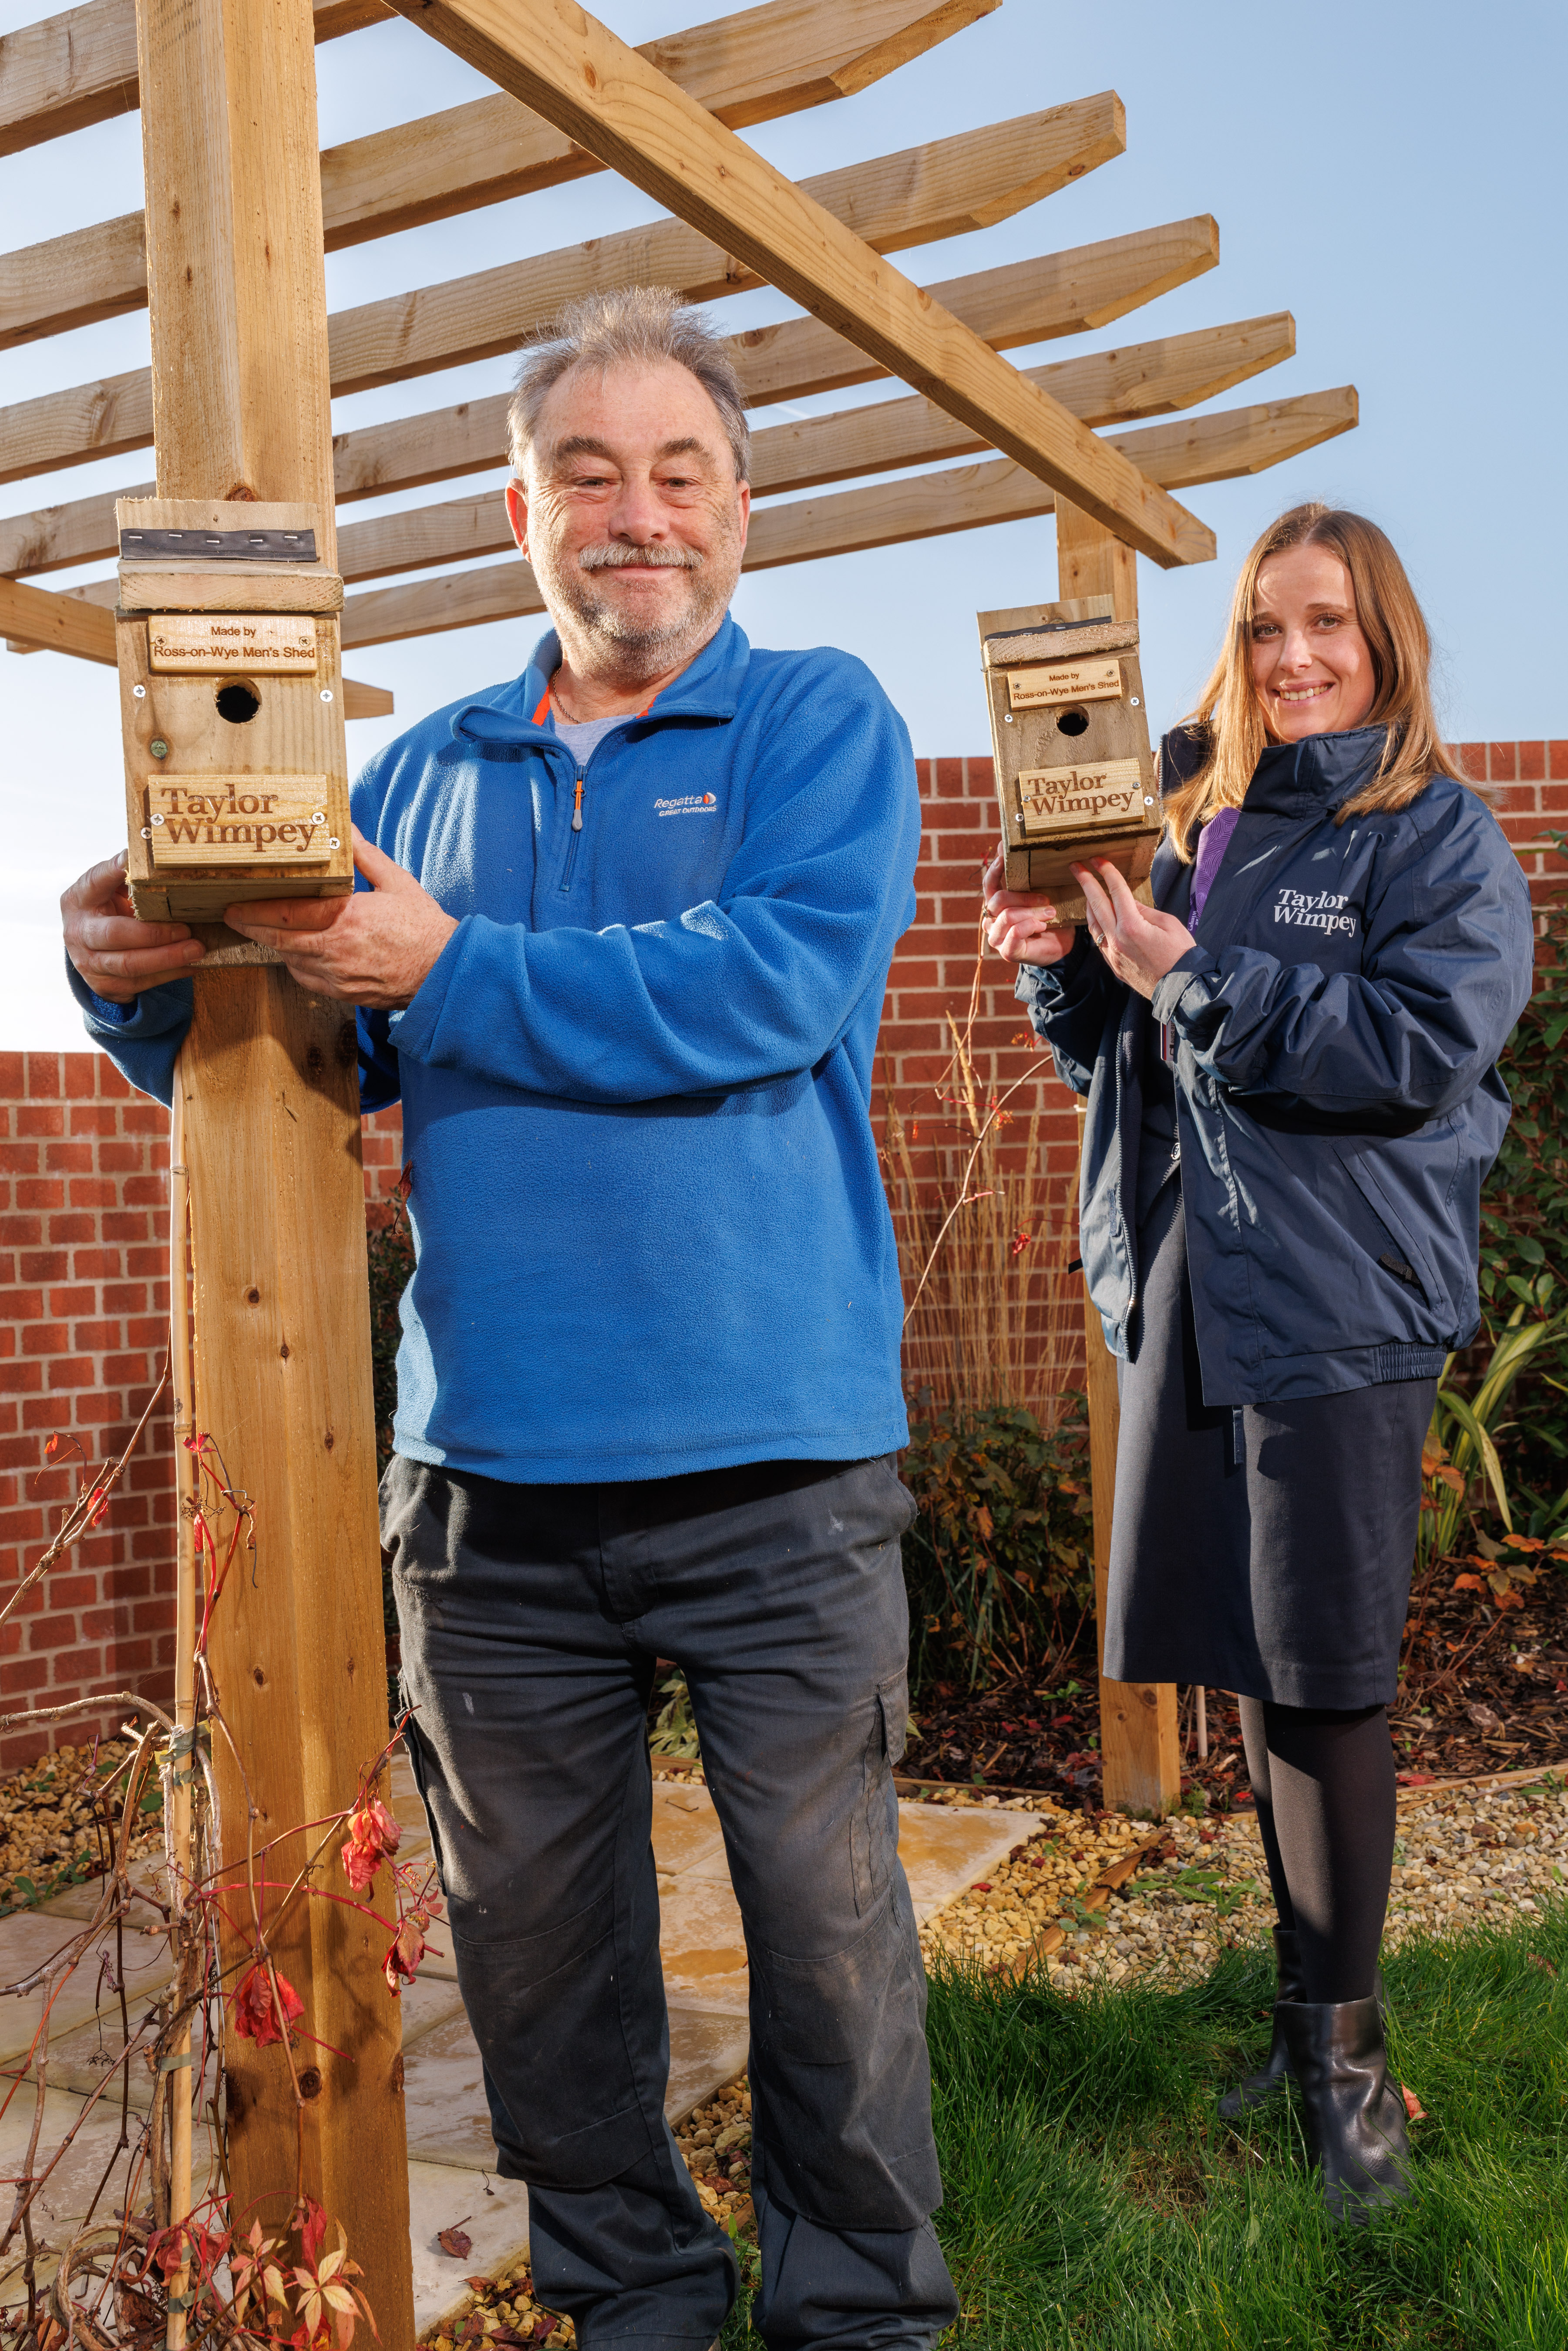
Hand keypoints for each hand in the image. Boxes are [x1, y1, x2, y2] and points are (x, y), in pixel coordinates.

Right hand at [62, 853, 205, 1001]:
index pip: (97, 882)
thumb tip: (149, 852)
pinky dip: (172, 975)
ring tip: (198, 950)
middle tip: (188, 930)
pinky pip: (142, 984)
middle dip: (156, 935)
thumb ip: (124, 873)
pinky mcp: (106, 986)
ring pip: (131, 966)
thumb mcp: (108, 887)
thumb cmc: (108, 909)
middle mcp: (79, 933)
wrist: (91, 947)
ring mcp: (89, 963)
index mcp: (78, 900)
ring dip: (168, 959)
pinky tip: (194, 965)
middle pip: (117, 935)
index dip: (118, 874)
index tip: (142, 868)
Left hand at [222, 829, 457, 1007]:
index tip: (237, 901)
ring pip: (290, 959)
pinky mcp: (344, 993)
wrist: (444, 971)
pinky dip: (295, 964)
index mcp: (349, 917)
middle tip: (232, 915)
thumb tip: (346, 828)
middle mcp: (337, 949)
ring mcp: (338, 975)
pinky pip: (306, 979)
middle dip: (251, 926)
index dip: (257, 908)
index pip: (289, 912)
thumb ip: (365, 855)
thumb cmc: (424, 927)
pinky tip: (293, 952)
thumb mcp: (397, 882)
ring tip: (260, 930)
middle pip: (279, 939)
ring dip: (273, 945)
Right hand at [982, 849, 1077, 967]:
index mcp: (997, 905)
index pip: (989, 885)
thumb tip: (1004, 844)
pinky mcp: (1007, 951)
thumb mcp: (1038, 892)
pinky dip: (1030, 926)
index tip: (1004, 857)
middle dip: (1024, 897)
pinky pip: (1014, 932)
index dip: (994, 870)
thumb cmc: (1048, 916)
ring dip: (1031, 912)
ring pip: (1007, 916)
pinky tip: (1042, 926)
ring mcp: (997, 937)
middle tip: (1046, 899)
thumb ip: (1022, 874)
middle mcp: (992, 920)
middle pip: (999, 899)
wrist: (1063, 944)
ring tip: (1050, 913)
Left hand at [1073, 859, 1195, 1000]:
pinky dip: (1096, 925)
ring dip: (1088, 904)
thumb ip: (1144, 910)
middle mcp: (1117, 940)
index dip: (1106, 872)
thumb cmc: (1181, 955)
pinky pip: (1098, 941)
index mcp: (1132, 926)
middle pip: (1096, 904)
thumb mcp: (1168, 923)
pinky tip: (1098, 918)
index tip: (1098, 860)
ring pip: (1093, 924)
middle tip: (1076, 867)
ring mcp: (1113, 954)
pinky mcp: (1114, 965)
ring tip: (1087, 890)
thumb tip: (1127, 901)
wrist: (1181, 988)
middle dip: (1085, 882)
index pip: (1115, 892)